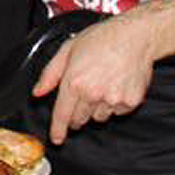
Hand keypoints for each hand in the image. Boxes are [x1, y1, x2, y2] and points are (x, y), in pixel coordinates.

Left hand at [33, 15, 159, 144]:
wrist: (136, 36)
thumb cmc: (102, 39)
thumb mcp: (68, 50)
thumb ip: (50, 74)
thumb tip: (38, 92)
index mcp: (75, 81)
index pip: (62, 115)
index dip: (58, 130)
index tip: (57, 139)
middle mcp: (93, 94)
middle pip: (79, 119)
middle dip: (76, 114)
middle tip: (83, 94)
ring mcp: (113, 99)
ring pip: (98, 117)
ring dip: (96, 108)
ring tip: (103, 83)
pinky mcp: (130, 102)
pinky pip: (117, 112)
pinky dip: (115, 104)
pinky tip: (116, 84)